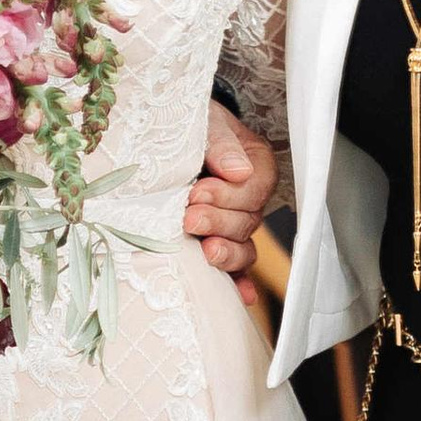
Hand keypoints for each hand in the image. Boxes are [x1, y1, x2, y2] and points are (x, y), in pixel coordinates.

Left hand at [181, 100, 277, 278]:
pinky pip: (235, 268)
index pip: (255, 189)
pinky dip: (239, 283)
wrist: (164, 135)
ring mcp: (235, 224)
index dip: (229, 195)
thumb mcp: (205, 122)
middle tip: (188, 217)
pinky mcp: (218, 242)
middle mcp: (250, 199)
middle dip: (218, 222)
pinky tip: (243, 297)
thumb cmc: (188, 124)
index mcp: (256, 166)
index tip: (196, 192)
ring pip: (244, 248)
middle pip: (248, 221)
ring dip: (227, 254)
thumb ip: (220, 144)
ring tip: (206, 253)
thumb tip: (237, 170)